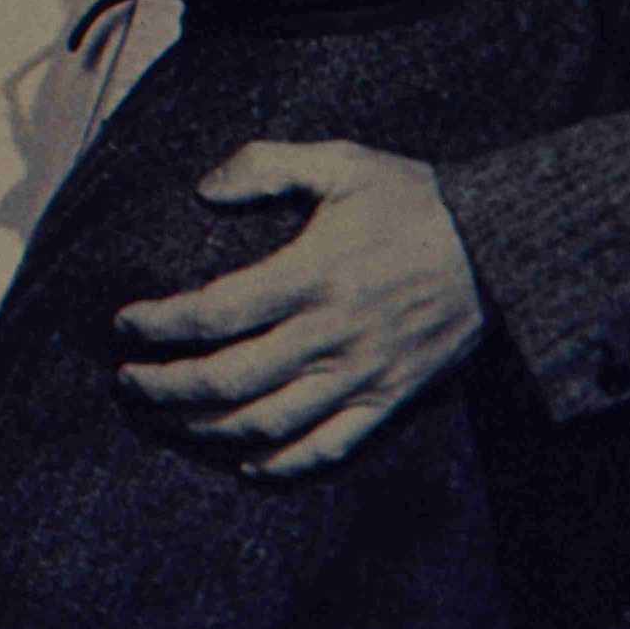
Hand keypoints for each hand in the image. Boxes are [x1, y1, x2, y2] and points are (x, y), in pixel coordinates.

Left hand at [113, 139, 482, 474]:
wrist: (505, 253)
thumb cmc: (416, 202)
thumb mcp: (342, 161)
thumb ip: (267, 164)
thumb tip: (204, 189)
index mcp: (310, 276)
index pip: (211, 314)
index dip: (157, 325)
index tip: (123, 324)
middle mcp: (330, 335)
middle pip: (227, 380)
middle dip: (165, 388)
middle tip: (126, 382)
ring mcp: (361, 376)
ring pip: (267, 424)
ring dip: (205, 431)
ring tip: (164, 422)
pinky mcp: (390, 402)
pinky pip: (329, 450)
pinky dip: (283, 467)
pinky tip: (245, 466)